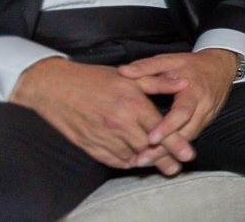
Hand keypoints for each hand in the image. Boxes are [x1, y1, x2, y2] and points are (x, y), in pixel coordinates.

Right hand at [11, 58, 187, 173]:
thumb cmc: (94, 79)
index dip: (176, 144)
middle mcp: (120, 124)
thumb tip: (183, 83)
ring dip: (145, 162)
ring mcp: (104, 136)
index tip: (188, 154)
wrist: (55, 88)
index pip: (161, 129)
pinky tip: (133, 160)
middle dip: (165, 158)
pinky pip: (112, 160)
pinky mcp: (90, 145)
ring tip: (157, 165)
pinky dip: (125, 162)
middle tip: (176, 167)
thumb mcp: (130, 77)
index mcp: (132, 104)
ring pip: (132, 157)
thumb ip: (158, 83)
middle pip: (149, 148)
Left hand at [118, 50, 238, 168]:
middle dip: (164, 149)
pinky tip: (157, 154)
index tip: (150, 139)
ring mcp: (207, 117)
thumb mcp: (171, 60)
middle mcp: (203, 107)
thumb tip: (124, 71)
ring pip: (188, 139)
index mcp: (194, 91)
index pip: (182, 112)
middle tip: (140, 159)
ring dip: (167, 152)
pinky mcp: (205, 123)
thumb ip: (147, 66)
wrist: (221, 67)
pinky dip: (174, 147)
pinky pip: (189, 137)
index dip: (167, 127)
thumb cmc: (193, 64)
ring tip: (143, 161)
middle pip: (185, 133)